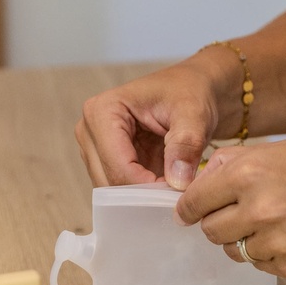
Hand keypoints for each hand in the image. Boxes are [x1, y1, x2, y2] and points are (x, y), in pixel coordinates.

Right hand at [76, 61, 219, 188]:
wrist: (194, 88)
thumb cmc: (190, 91)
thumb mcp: (194, 113)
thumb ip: (186, 144)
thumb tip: (177, 182)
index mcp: (102, 110)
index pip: (117, 165)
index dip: (146, 185)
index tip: (177, 192)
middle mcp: (90, 130)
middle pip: (109, 181)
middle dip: (144, 193)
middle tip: (178, 196)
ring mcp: (96, 148)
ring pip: (113, 190)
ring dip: (144, 196)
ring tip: (175, 189)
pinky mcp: (108, 160)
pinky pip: (121, 188)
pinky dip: (144, 193)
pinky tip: (167, 188)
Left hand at [175, 134, 285, 277]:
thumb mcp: (281, 146)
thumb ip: (236, 163)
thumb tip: (201, 181)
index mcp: (249, 174)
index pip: (193, 203)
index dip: (188, 207)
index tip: (189, 210)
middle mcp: (260, 210)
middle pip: (210, 232)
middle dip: (217, 221)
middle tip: (236, 210)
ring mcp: (279, 243)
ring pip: (235, 252)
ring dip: (244, 239)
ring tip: (273, 219)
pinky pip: (263, 265)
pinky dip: (270, 252)